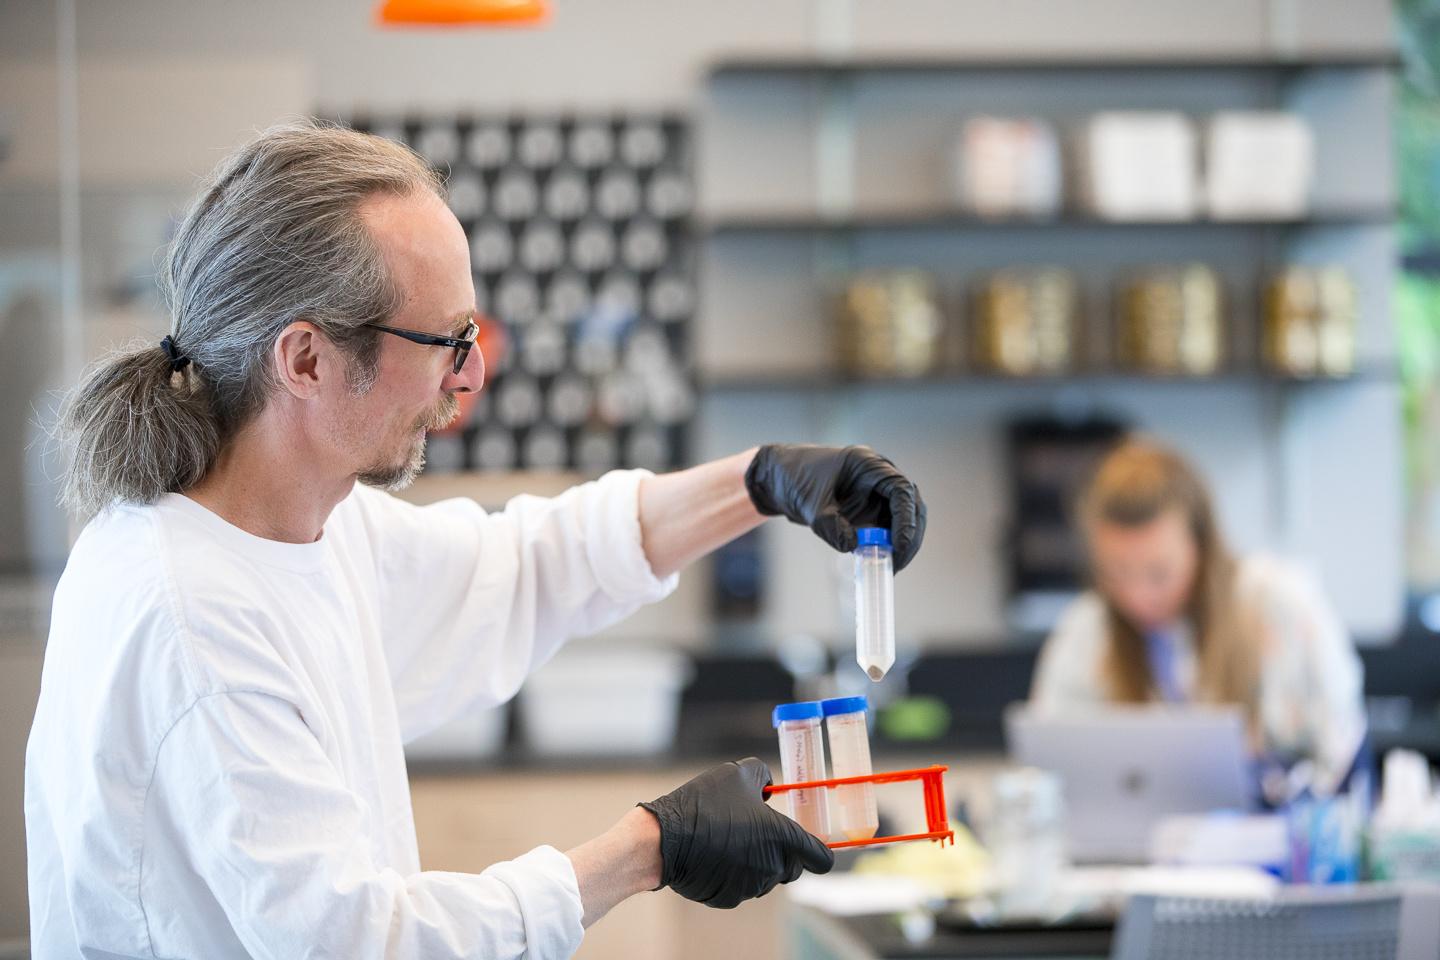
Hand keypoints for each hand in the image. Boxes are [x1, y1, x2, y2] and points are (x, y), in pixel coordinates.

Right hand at [637, 758, 833, 908]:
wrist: (664, 839)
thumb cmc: (704, 803)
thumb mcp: (736, 773)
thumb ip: (762, 775)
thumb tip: (770, 785)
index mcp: (781, 837)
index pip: (821, 858)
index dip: (820, 852)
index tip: (814, 847)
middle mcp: (771, 866)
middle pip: (793, 868)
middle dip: (784, 854)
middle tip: (762, 834)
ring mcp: (750, 886)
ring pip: (767, 878)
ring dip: (759, 863)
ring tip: (732, 840)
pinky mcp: (729, 898)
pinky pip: (742, 887)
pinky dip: (735, 875)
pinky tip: (716, 857)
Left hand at [744, 444, 925, 570]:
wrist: (778, 479)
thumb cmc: (794, 479)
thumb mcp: (810, 505)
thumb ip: (831, 526)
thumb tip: (853, 546)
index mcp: (869, 464)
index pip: (902, 491)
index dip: (906, 520)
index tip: (899, 546)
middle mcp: (878, 476)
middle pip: (911, 506)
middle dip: (909, 536)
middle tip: (898, 564)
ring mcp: (876, 492)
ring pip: (902, 519)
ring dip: (901, 543)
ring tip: (890, 566)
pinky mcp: (869, 508)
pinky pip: (887, 528)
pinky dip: (887, 545)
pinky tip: (880, 561)